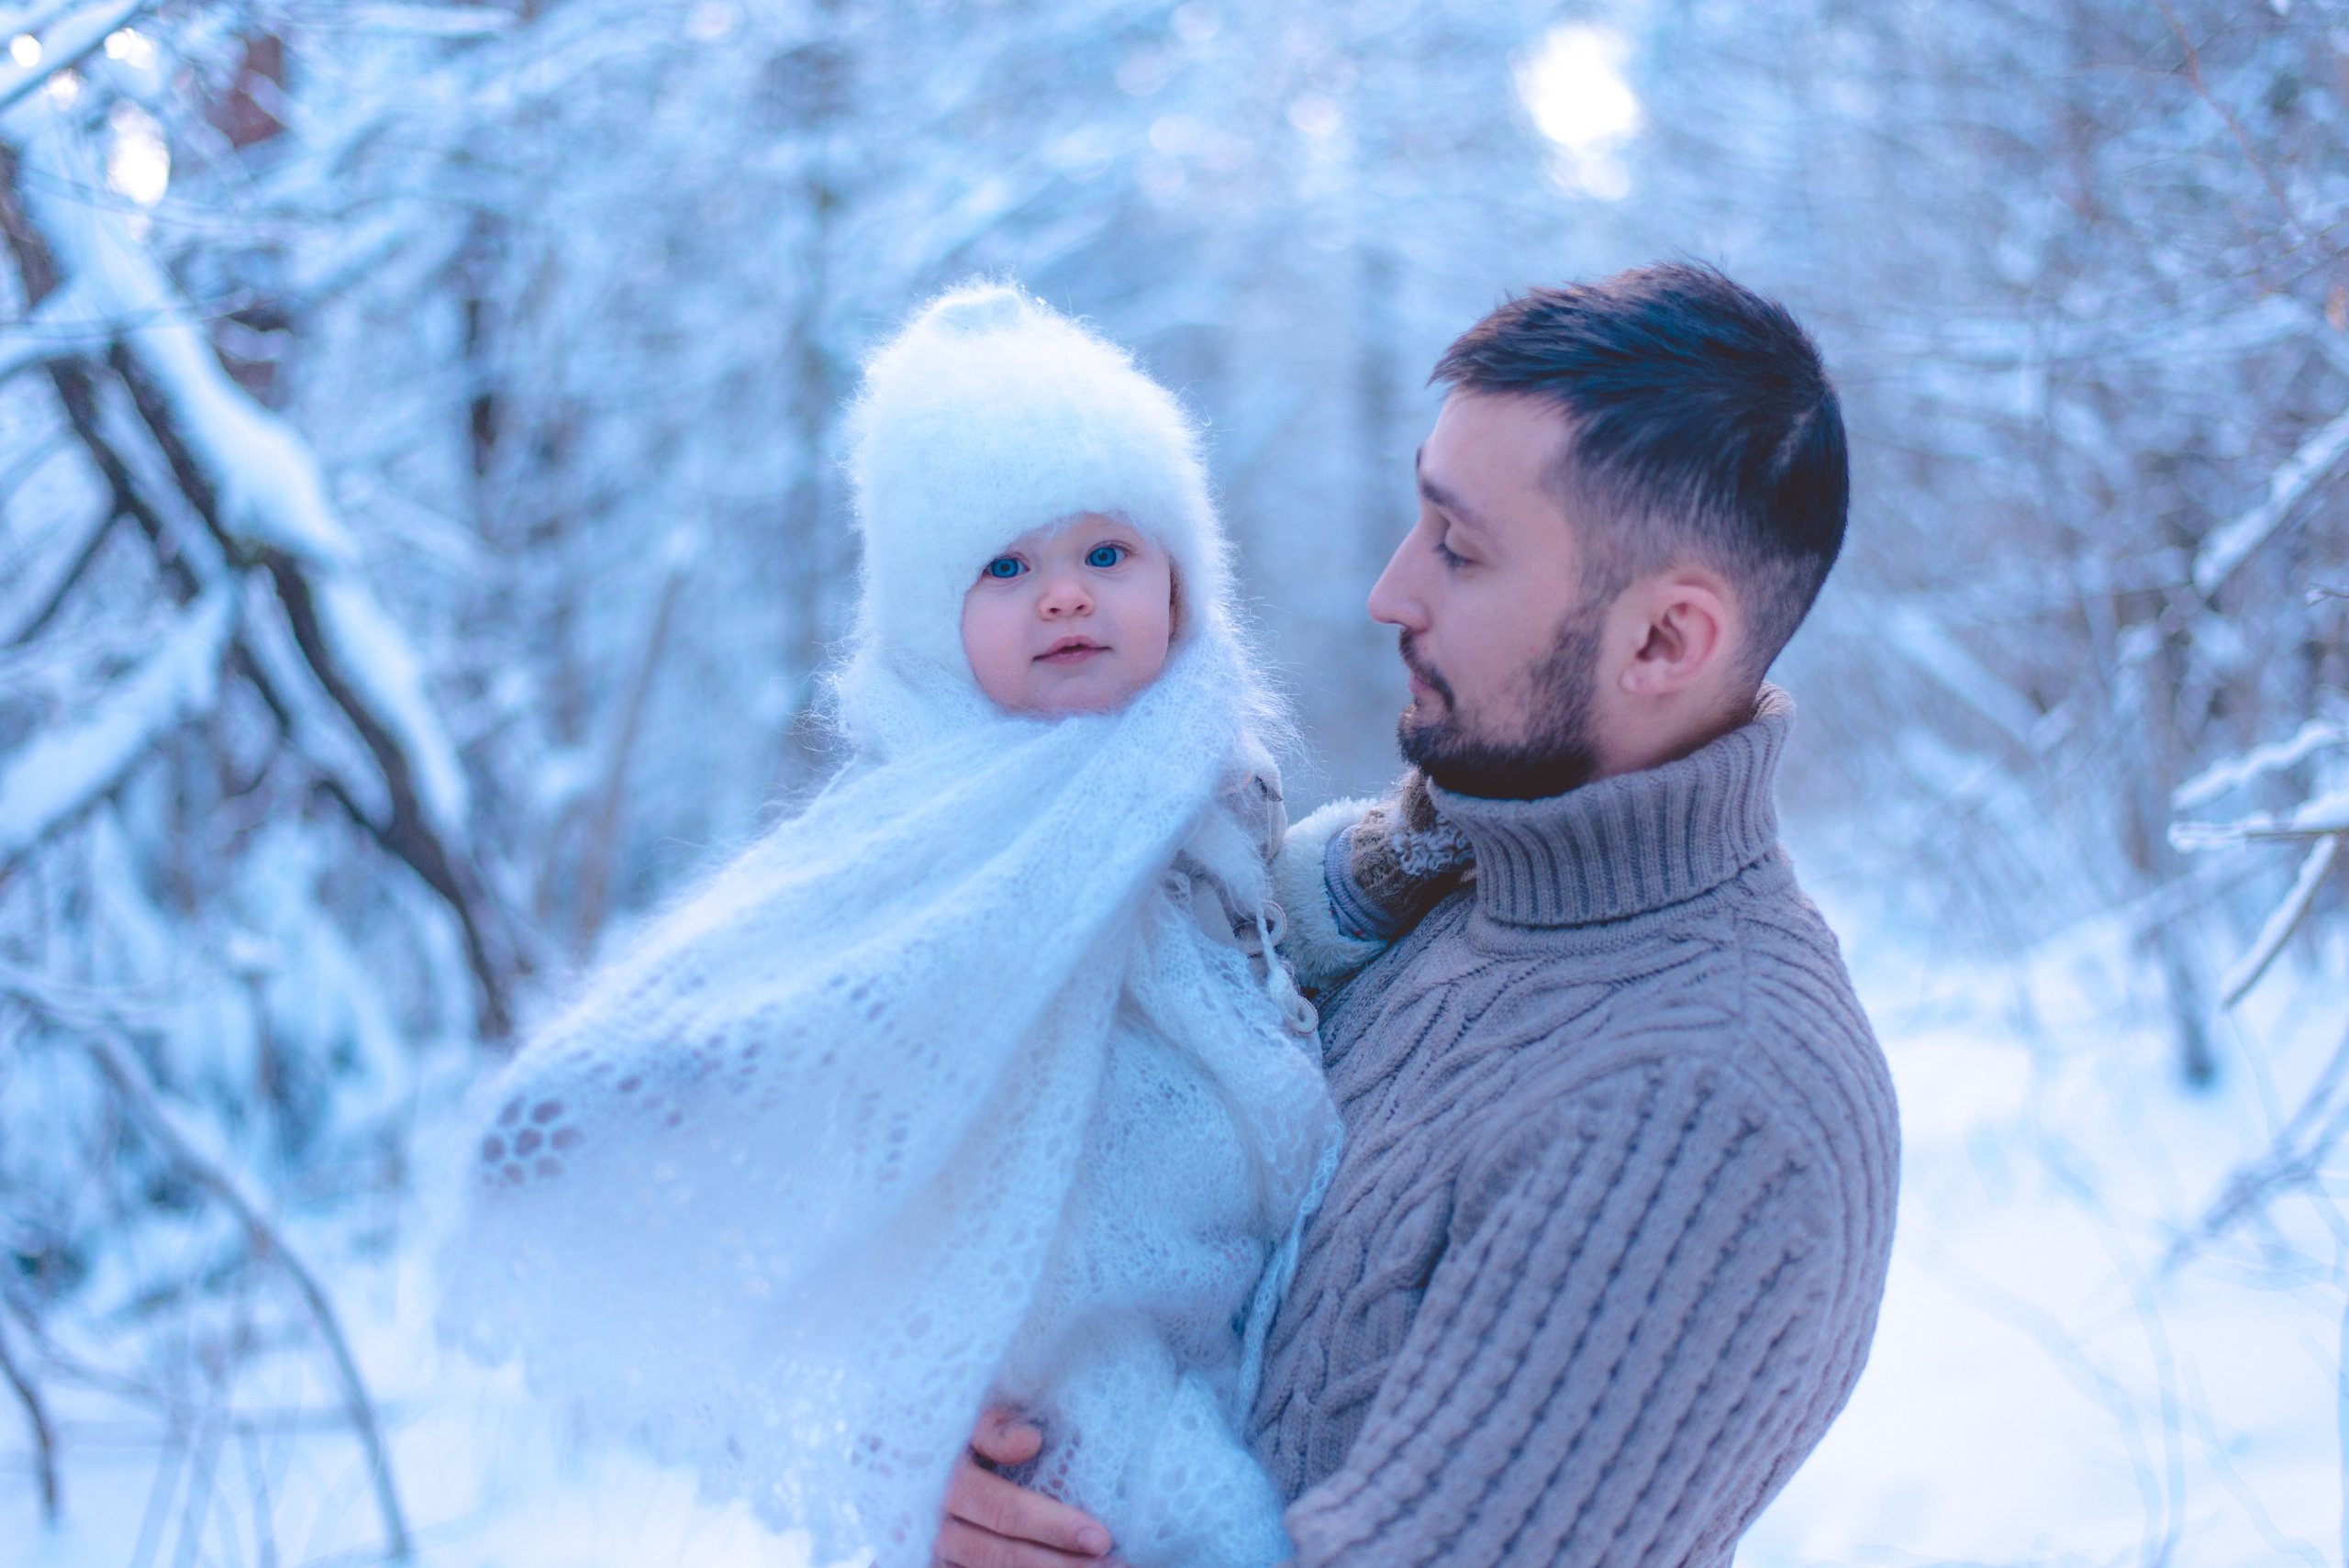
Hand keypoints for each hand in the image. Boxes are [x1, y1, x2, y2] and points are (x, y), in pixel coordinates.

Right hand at [932, 1407, 1114, 1567]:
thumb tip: (1031, 1442)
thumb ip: (991, 1428)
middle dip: (1062, 1565)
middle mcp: (933, 1527)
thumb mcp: (958, 1417)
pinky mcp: (934, 1563)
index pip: (1003, 1512)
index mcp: (942, 1483)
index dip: (1051, 1526)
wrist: (891, 1458)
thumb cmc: (938, 1432)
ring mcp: (932, 1553)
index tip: (1099, 1537)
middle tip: (1116, 1567)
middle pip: (1003, 1555)